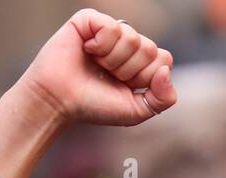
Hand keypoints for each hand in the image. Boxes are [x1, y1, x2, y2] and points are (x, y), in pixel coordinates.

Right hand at [14, 8, 176, 127]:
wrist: (60, 101)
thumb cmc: (95, 105)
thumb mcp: (137, 111)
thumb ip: (163, 98)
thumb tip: (165, 71)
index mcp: (140, 62)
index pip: (164, 60)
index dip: (146, 78)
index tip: (125, 86)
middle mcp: (127, 44)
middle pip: (151, 49)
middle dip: (130, 71)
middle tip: (108, 76)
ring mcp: (109, 31)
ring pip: (133, 38)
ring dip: (114, 60)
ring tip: (97, 65)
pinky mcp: (90, 20)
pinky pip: (112, 27)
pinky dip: (101, 45)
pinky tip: (88, 50)